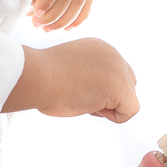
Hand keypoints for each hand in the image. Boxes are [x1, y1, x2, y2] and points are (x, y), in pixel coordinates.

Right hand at [3, 38, 138, 123]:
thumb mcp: (69, 70)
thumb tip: (97, 95)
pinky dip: (114, 117)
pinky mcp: (120, 86)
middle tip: (81, 97)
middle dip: (110, 98)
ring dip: (108, 107)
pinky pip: (130, 111)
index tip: (77, 88)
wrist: (36, 77)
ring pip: (129, 99)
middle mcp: (113, 54)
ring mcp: (118, 69)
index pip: (115, 74)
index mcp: (100, 48)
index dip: (101, 90)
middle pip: (128, 85)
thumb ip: (87, 76)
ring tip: (83, 99)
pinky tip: (91, 106)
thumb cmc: (42, 79)